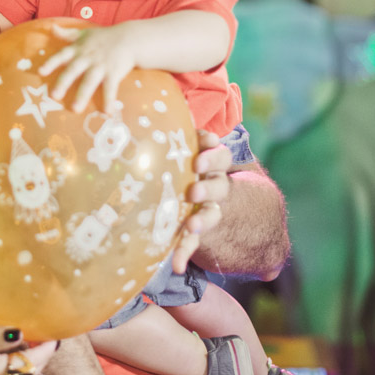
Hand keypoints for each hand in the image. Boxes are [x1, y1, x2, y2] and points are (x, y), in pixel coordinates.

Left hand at [38, 26, 138, 112]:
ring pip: (90, 81)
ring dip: (83, 95)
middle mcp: (88, 57)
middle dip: (63, 82)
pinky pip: (110, 88)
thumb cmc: (105, 37)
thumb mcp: (85, 33)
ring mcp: (101, 65)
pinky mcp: (114, 73)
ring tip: (75, 110)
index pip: (62, 55)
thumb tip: (51, 27)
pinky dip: (109, 100)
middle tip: (54, 96)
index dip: (51, 63)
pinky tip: (107, 113)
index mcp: (79, 49)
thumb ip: (67, 33)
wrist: (130, 38)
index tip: (41, 72)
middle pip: (73, 70)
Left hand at [168, 130, 231, 273]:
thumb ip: (175, 137)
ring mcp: (210, 209)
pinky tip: (176, 265)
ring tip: (191, 226)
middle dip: (207, 187)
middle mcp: (215, 185)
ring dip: (202, 220)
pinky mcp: (199, 231)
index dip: (212, 151)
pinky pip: (194, 242)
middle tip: (194, 191)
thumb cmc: (183, 168)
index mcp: (211, 164)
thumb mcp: (183, 152)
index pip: (218, 154)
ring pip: (212, 213)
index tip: (203, 152)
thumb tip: (146, 109)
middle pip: (218, 184)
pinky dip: (184, 252)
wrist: (228, 209)